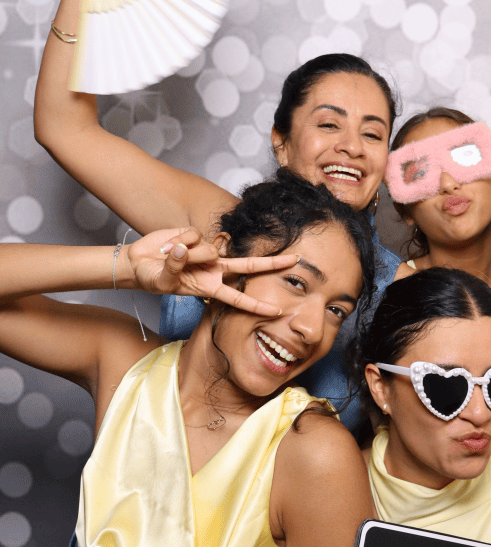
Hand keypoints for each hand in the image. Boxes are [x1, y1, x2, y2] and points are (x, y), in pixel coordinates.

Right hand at [125, 227, 298, 317]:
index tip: (277, 311)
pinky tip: (169, 246)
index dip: (256, 305)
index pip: (237, 298)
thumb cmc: (152, 278)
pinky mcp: (197, 237)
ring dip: (186, 253)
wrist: (139, 262)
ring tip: (169, 257)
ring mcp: (207, 252)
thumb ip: (176, 266)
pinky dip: (178, 240)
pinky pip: (193, 235)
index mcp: (209, 287)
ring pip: (209, 249)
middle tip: (296, 259)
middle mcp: (213, 269)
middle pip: (248, 266)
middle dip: (273, 264)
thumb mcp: (163, 281)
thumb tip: (184, 249)